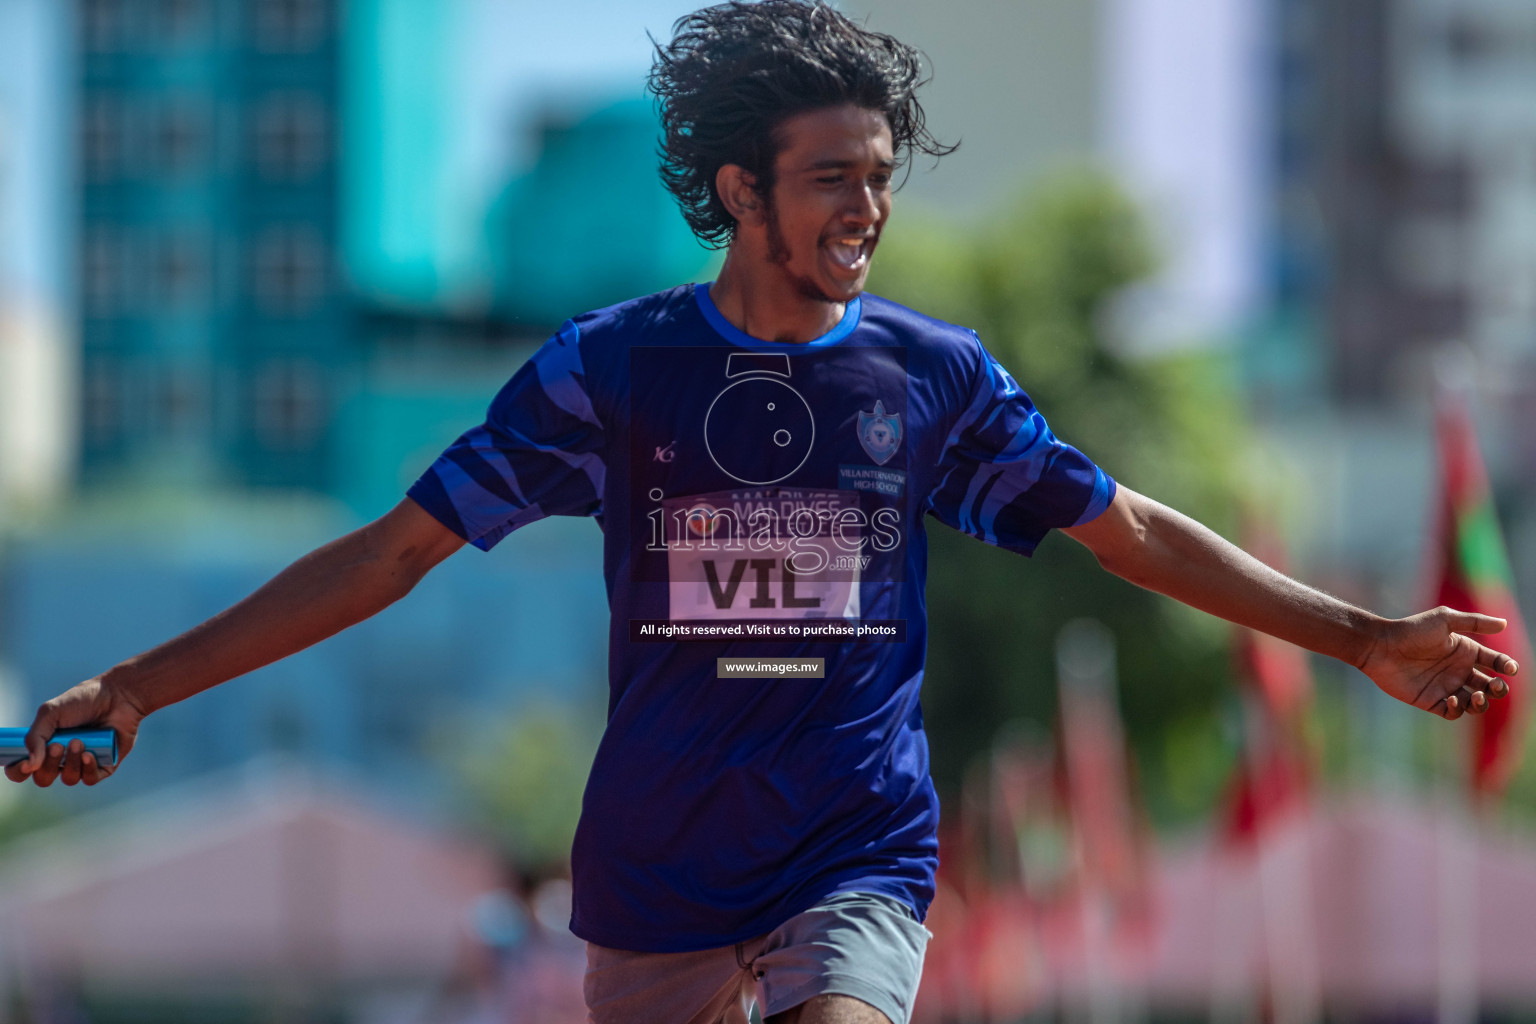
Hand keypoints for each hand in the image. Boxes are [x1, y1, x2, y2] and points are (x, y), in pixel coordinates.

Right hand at [4, 676, 144, 786]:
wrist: (118, 695)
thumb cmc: (83, 701)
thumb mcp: (51, 712)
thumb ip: (35, 737)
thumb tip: (31, 764)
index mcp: (44, 746)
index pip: (22, 769)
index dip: (19, 770)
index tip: (24, 763)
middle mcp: (62, 758)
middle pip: (44, 778)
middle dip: (49, 765)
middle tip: (58, 745)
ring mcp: (83, 763)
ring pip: (69, 779)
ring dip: (71, 763)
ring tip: (79, 742)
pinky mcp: (104, 765)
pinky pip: (90, 779)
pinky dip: (88, 769)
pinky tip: (90, 754)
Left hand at [1358, 608, 1518, 719]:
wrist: (1381, 646)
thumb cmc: (1412, 630)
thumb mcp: (1444, 620)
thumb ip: (1474, 622)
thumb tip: (1504, 623)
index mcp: (1464, 651)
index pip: (1495, 662)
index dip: (1506, 666)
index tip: (1509, 668)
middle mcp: (1458, 670)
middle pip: (1489, 686)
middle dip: (1498, 688)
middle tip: (1495, 685)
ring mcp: (1445, 686)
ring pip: (1475, 702)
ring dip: (1482, 703)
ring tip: (1476, 695)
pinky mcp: (1431, 700)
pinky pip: (1453, 712)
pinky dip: (1458, 709)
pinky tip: (1452, 698)